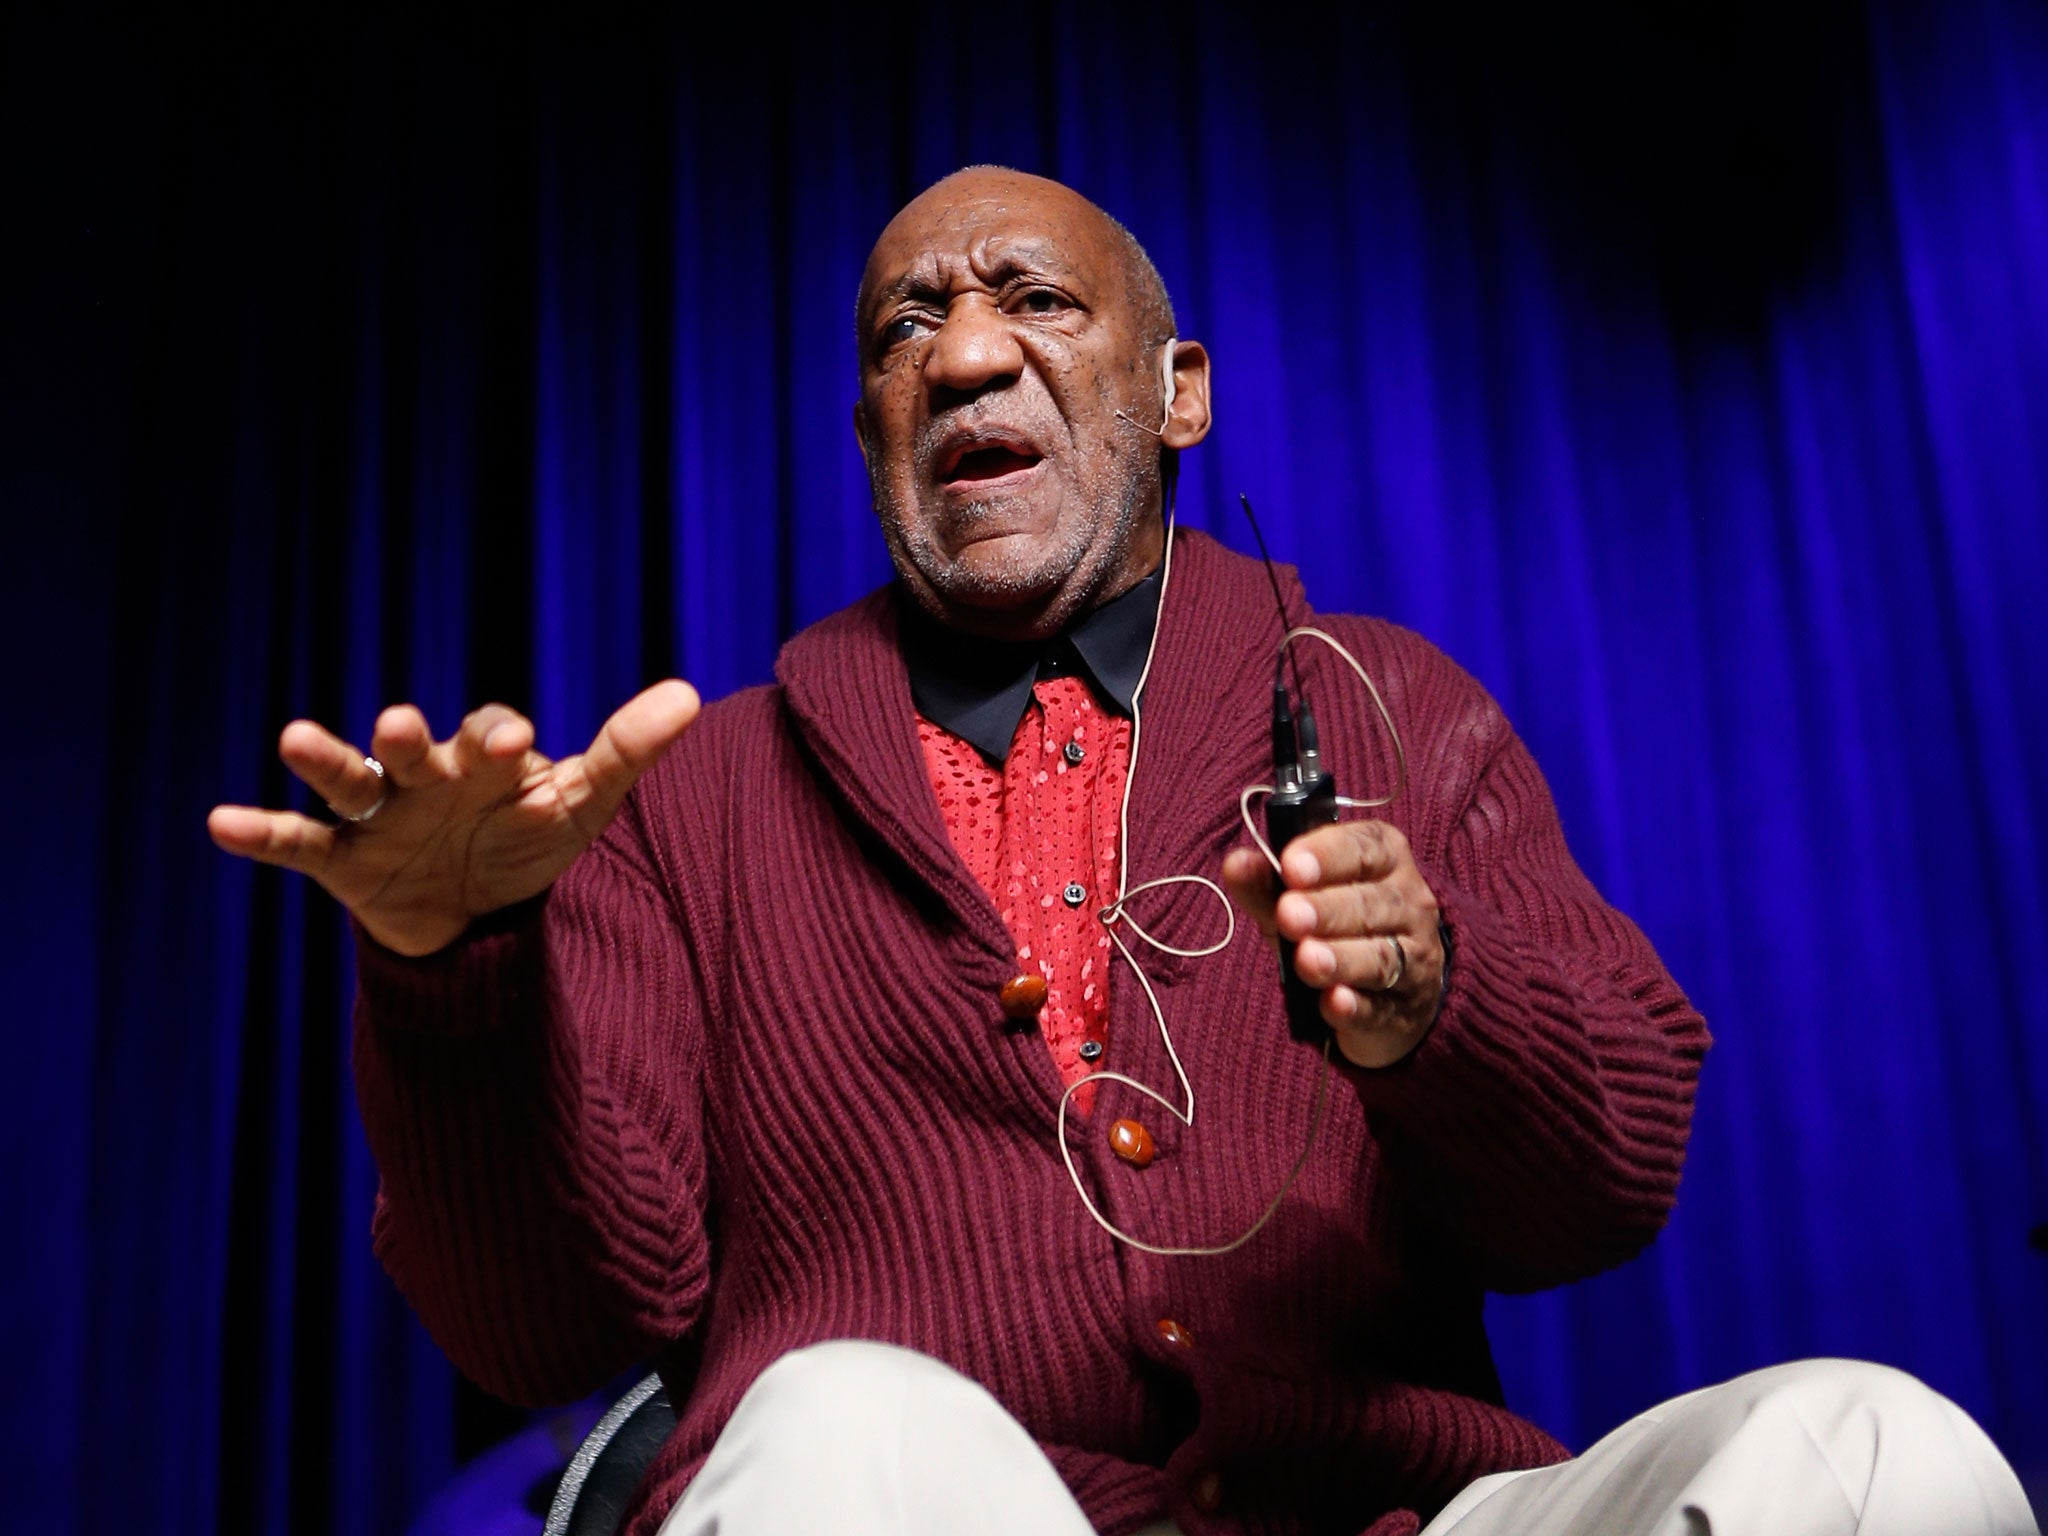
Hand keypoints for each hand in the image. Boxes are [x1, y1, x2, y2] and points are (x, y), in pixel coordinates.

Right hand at [207, 681, 700, 955]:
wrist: (477, 913)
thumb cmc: (527, 839)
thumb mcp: (582, 804)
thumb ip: (628, 751)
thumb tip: (691, 693)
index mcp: (482, 759)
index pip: (488, 734)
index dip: (498, 738)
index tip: (517, 742)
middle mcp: (423, 776)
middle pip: (410, 749)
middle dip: (404, 739)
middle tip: (400, 724)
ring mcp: (378, 817)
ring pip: (346, 782)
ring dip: (324, 759)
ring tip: (295, 737)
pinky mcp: (343, 863)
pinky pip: (298, 845)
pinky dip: (260, 833)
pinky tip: (219, 821)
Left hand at [1221, 821, 1445, 1067]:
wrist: (1390, 990)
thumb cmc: (1336, 926)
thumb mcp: (1298, 898)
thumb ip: (1267, 883)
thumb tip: (1236, 863)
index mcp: (1386, 859)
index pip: (1365, 848)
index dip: (1328, 855)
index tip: (1291, 865)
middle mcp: (1408, 905)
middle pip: (1370, 904)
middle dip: (1327, 909)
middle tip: (1288, 915)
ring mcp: (1413, 960)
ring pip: (1379, 957)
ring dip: (1340, 957)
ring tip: (1305, 959)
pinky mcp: (1402, 1010)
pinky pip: (1379, 1007)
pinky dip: (1355, 1006)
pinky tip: (1333, 1002)